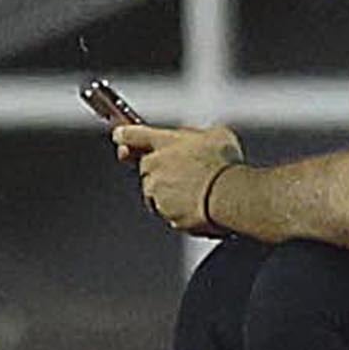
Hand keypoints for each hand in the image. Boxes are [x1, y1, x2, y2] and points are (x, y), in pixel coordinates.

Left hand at [114, 121, 246, 234]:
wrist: (229, 195)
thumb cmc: (224, 163)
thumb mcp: (216, 134)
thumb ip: (197, 137)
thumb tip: (198, 141)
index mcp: (164, 142)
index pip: (133, 135)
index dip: (125, 135)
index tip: (119, 135)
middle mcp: (154, 166)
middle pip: (146, 167)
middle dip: (159, 169)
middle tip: (185, 170)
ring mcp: (157, 193)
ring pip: (155, 192)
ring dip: (170, 190)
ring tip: (198, 190)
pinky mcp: (166, 215)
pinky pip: (169, 212)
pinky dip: (180, 210)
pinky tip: (200, 205)